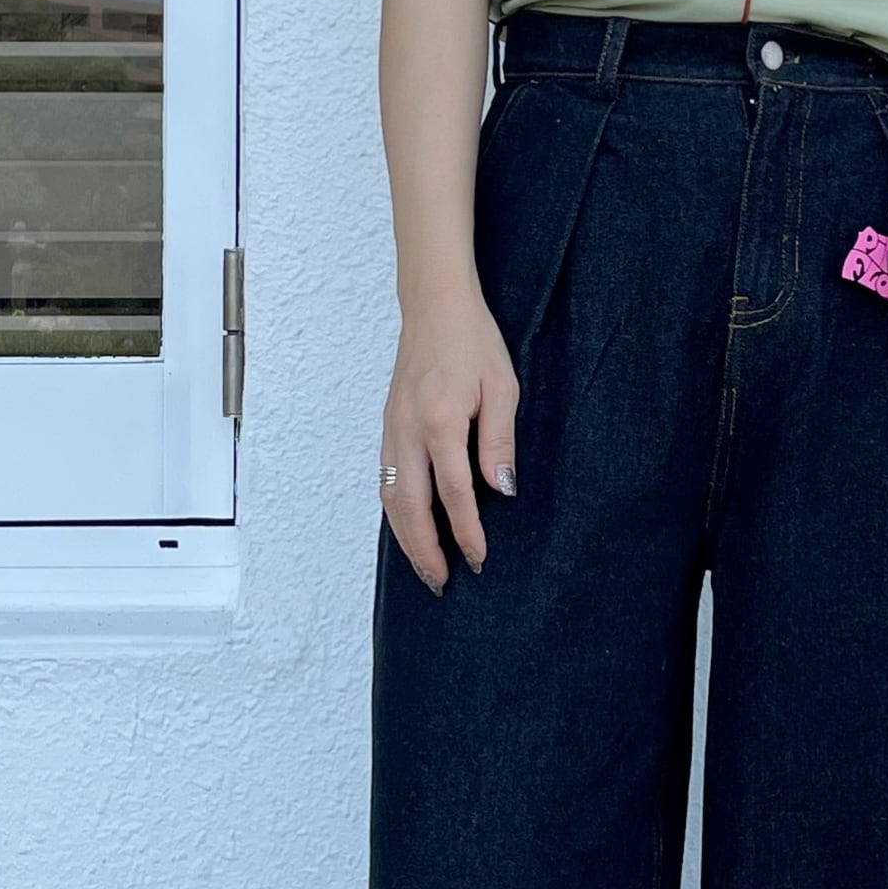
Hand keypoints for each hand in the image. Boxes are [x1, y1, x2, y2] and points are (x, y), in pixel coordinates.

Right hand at [380, 286, 518, 594]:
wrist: (434, 306)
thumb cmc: (473, 342)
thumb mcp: (503, 388)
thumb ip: (499, 441)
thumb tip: (500, 490)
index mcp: (440, 421)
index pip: (453, 493)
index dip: (465, 531)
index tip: (477, 558)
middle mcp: (408, 431)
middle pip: (409, 506)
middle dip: (425, 549)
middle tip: (442, 582)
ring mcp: (391, 429)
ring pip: (389, 498)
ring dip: (405, 538)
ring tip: (424, 567)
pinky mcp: (387, 427)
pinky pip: (384, 480)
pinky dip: (394, 513)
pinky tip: (409, 530)